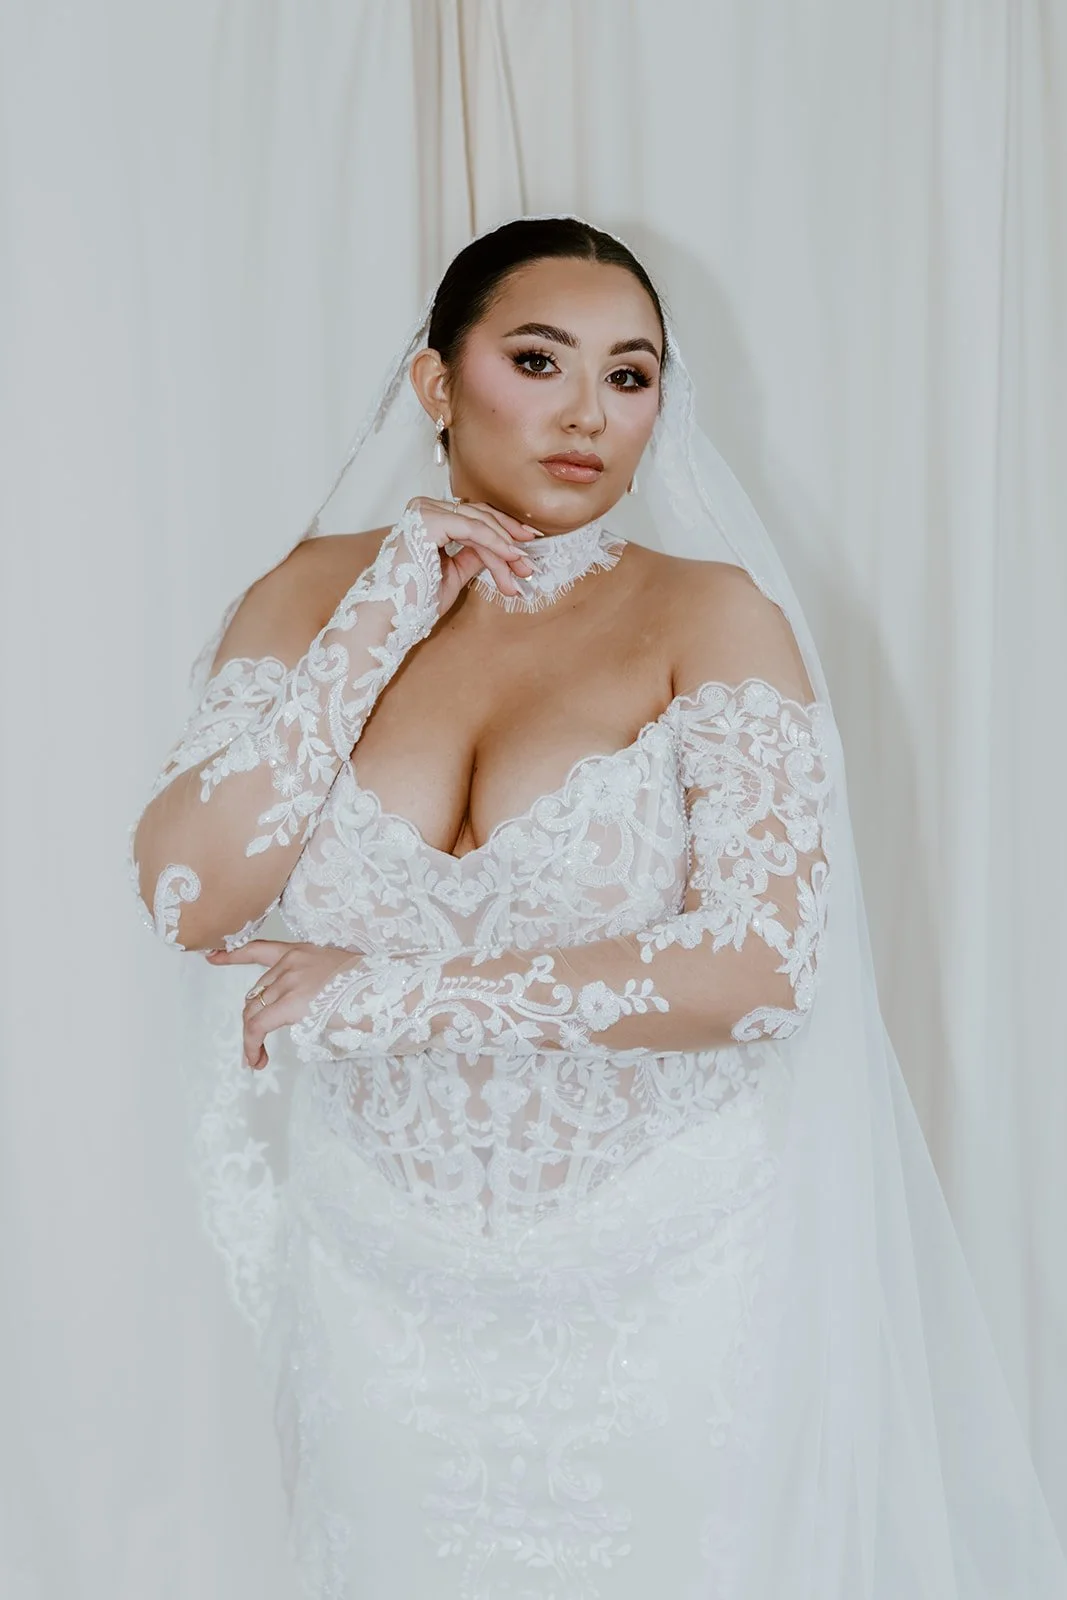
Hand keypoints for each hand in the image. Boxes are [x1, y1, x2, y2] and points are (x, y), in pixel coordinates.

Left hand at [205, 939, 360, 1068]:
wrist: (389, 989)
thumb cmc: (373, 988)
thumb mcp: (339, 974)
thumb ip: (315, 983)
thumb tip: (304, 1007)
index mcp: (302, 951)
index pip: (259, 949)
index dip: (232, 954)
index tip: (212, 956)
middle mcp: (291, 962)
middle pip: (255, 993)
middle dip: (252, 1020)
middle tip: (255, 1045)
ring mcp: (290, 981)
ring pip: (252, 1012)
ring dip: (250, 1038)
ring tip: (256, 1059)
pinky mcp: (291, 1003)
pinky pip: (258, 1027)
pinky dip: (251, 1046)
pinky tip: (257, 1059)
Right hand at [405, 496, 540, 614]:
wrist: (389, 616)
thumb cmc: (414, 600)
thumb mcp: (455, 573)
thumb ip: (474, 556)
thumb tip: (503, 550)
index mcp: (429, 518)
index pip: (473, 517)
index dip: (504, 530)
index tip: (526, 547)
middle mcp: (425, 508)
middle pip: (480, 516)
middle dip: (510, 539)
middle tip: (528, 563)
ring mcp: (424, 511)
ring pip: (479, 524)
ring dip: (505, 549)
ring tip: (521, 570)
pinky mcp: (428, 521)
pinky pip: (472, 529)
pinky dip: (494, 543)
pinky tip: (509, 556)